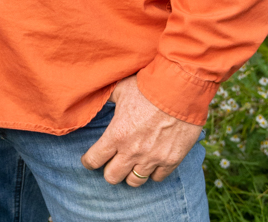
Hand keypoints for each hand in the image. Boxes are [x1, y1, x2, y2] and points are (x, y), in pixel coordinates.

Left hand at [81, 76, 203, 186]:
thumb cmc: (147, 86)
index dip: (88, 161)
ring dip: (131, 173)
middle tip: (112, 161)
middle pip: (112, 177)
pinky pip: (157, 178)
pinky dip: (153, 172)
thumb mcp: (120, 88)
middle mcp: (132, 151)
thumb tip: (96, 96)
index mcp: (117, 134)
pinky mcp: (171, 160)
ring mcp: (152, 158)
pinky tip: (152, 161)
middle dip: (109, 170)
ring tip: (132, 164)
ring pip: (134, 182)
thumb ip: (107, 98)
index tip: (89, 160)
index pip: (94, 160)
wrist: (179, 89)